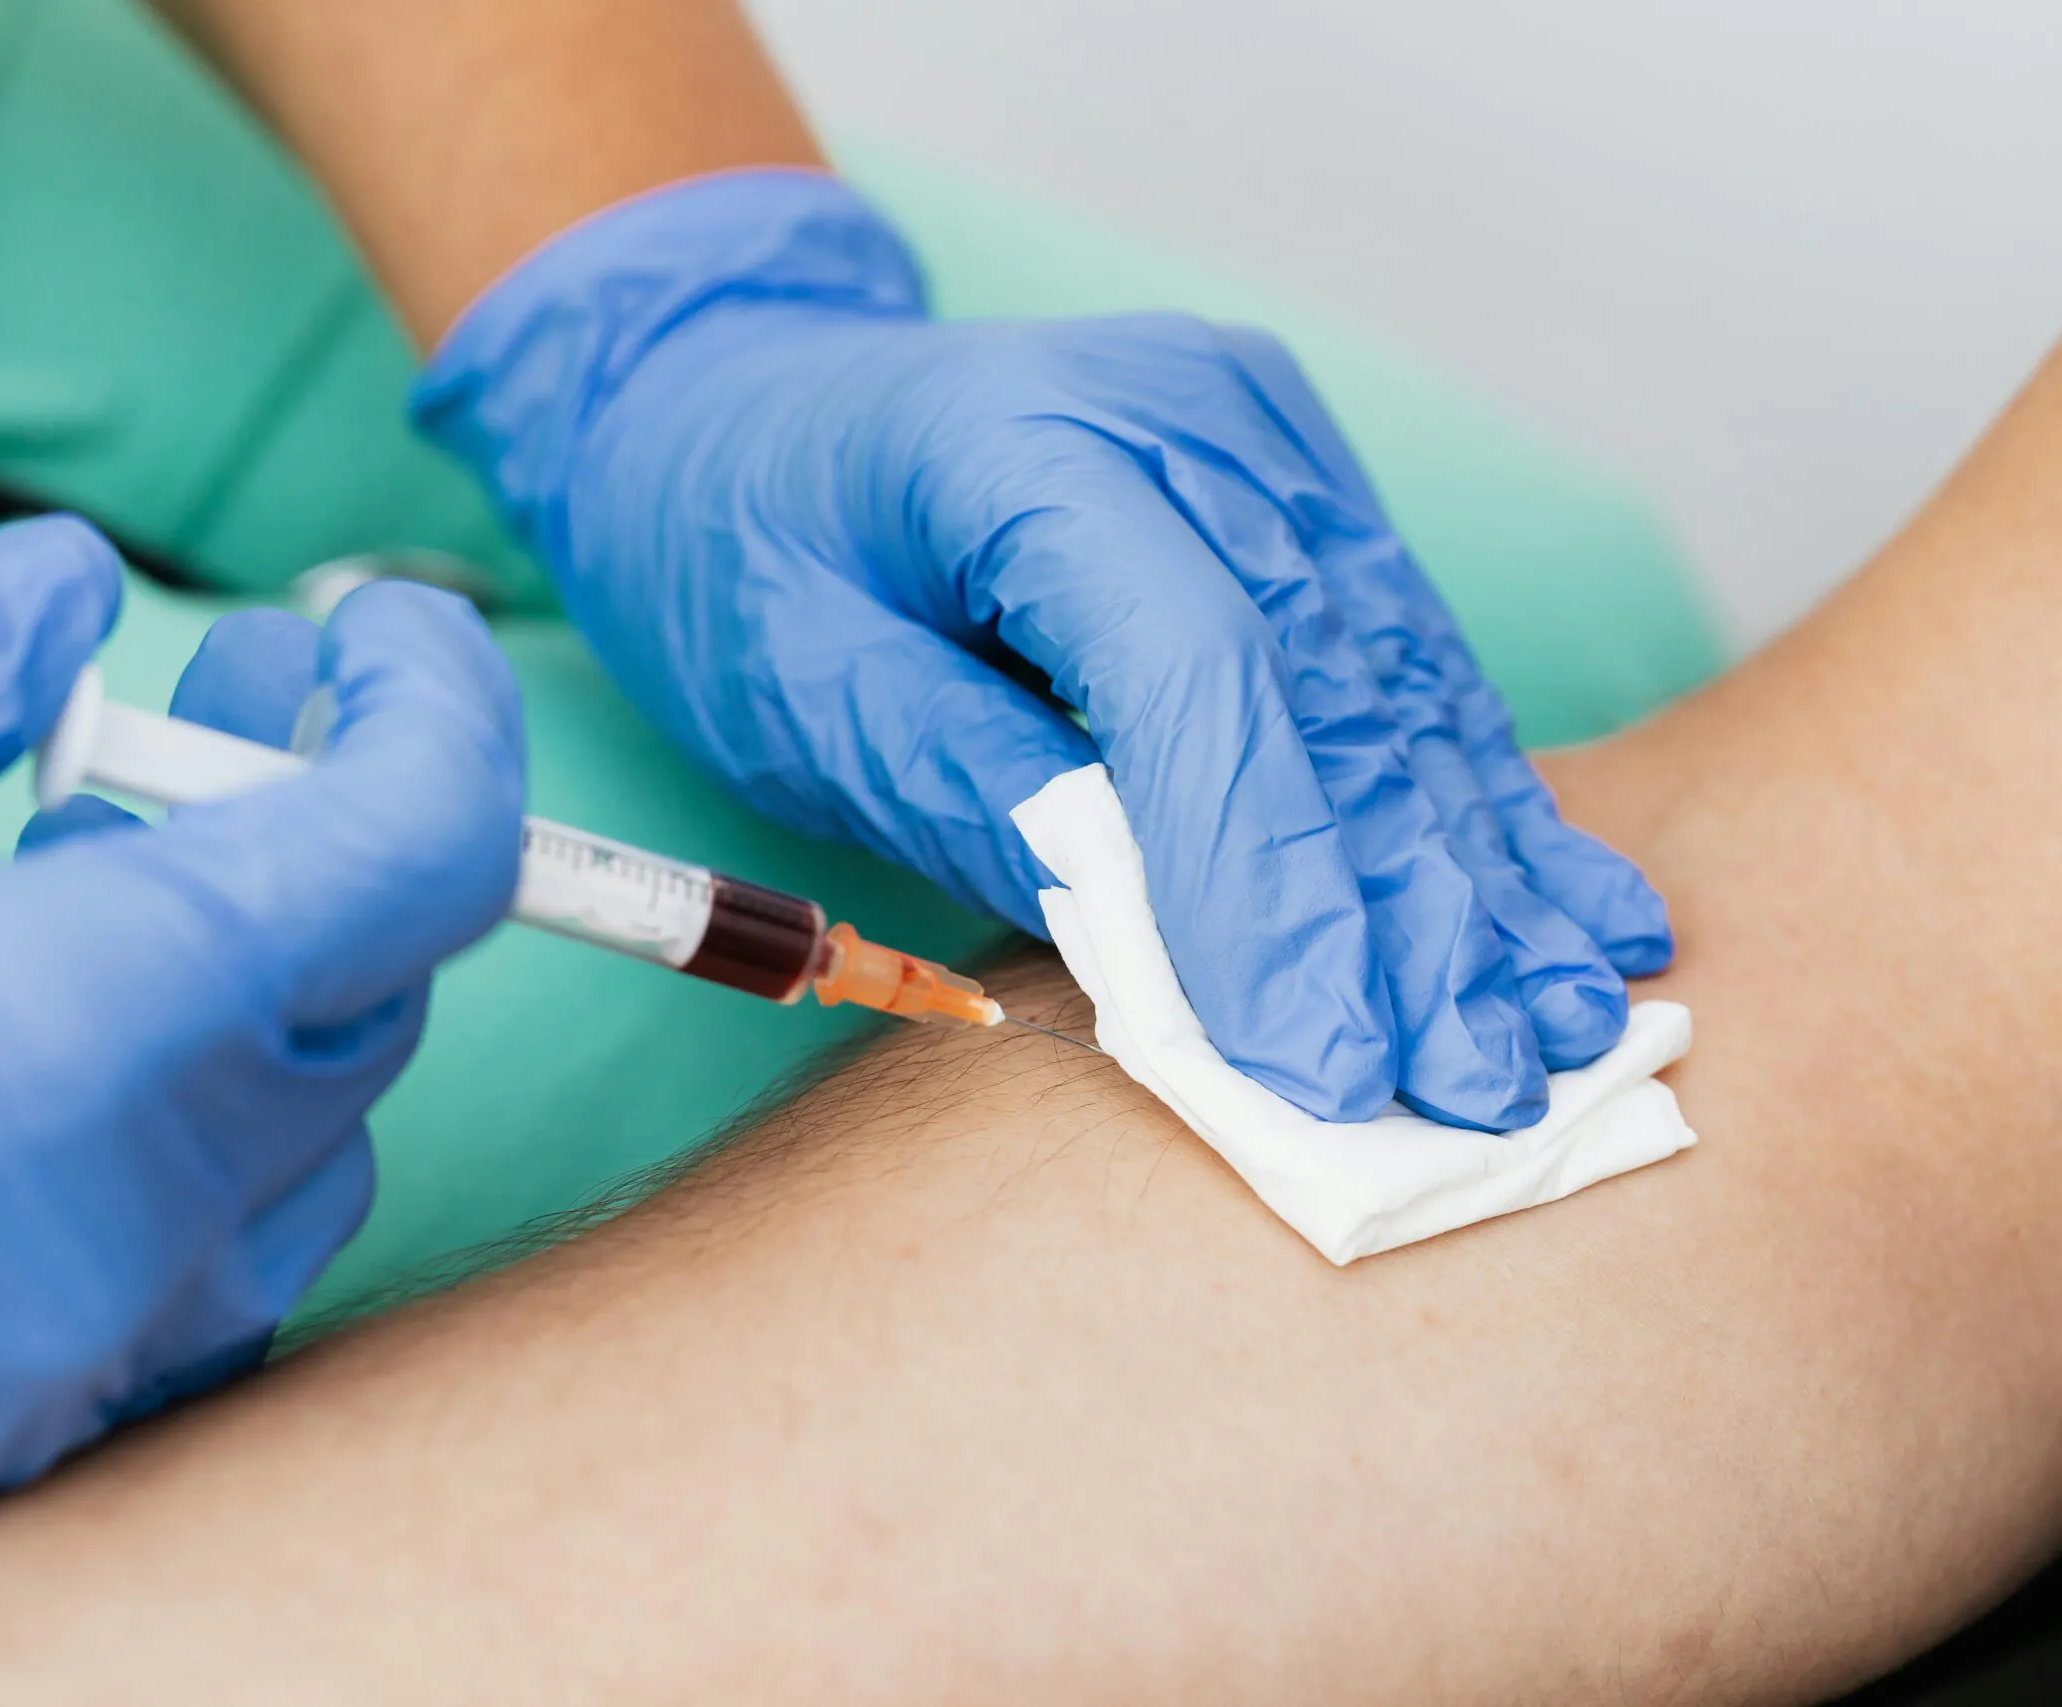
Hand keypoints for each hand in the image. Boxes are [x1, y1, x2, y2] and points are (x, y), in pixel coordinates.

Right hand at [0, 519, 521, 1591]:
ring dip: (251, 988)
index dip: (434, 709)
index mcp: (79, 1030)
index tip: (378, 633)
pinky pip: (188, 1274)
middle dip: (318, 823)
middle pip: (363, 991)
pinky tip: (33, 1053)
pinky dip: (177, 1138)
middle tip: (211, 708)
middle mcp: (122, 1229)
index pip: (419, 851)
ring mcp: (63, 1364)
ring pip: (294, 1147)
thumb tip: (59, 604)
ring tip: (89, 871)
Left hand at [416, 171, 1668, 1128]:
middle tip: (1483, 1090)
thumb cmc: (744, 554)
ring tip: (1559, 1030)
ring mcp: (1260, 445)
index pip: (1201, 680)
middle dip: (1409, 912)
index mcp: (1034, 441)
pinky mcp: (1296, 493)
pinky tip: (1568, 908)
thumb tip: (1163, 953)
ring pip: (1397, 685)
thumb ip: (982, 799)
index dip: (1273, 886)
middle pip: (1329, 690)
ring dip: (1479, 872)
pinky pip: (1398, 663)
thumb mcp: (805, 692)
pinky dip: (1470, 798)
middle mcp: (1188, 420)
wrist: (748, 407)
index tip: (1326, 1065)